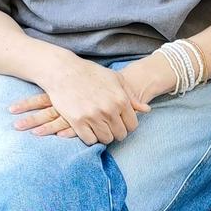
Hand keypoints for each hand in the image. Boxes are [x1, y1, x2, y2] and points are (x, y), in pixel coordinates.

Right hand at [15, 56, 151, 144]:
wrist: (64, 71)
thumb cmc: (92, 73)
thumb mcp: (116, 79)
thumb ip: (132, 96)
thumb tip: (146, 110)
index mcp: (121, 99)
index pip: (132, 125)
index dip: (126, 126)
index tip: (119, 122)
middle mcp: (109, 109)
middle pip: (120, 135)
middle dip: (116, 132)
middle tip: (108, 126)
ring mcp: (93, 116)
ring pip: (106, 139)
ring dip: (103, 136)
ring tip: (99, 127)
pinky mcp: (78, 121)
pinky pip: (90, 140)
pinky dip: (90, 137)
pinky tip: (88, 129)